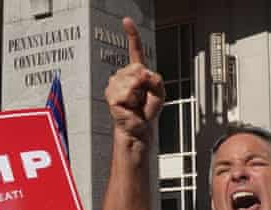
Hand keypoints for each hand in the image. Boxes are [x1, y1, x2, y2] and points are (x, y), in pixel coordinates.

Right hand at [104, 17, 164, 141]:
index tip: (126, 21)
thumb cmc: (148, 111)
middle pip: (138, 68)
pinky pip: (127, 92)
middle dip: (146, 84)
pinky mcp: (111, 95)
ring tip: (135, 103)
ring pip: (132, 81)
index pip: (134, 50)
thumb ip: (156, 80)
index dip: (131, 35)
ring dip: (139, 94)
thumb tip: (142, 74)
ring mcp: (115, 84)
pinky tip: (129, 106)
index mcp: (136, 72)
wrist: (139, 127)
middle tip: (143, 97)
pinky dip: (132, 100)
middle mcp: (123, 75)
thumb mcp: (159, 93)